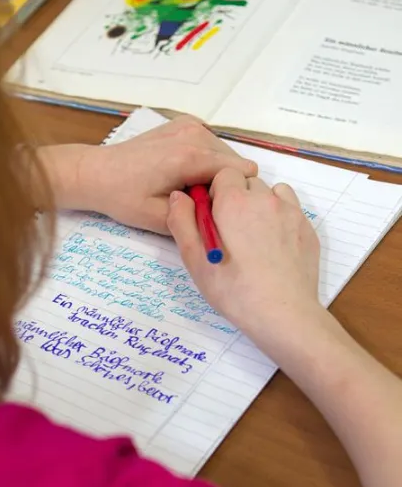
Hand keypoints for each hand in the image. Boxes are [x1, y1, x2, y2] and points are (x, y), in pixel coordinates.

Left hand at [39, 116, 256, 233]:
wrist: (96, 172)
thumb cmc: (123, 197)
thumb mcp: (161, 219)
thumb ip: (197, 217)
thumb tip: (224, 215)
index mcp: (190, 157)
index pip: (239, 173)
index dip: (231, 195)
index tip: (215, 210)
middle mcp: (194, 134)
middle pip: (233, 163)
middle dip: (222, 184)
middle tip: (196, 202)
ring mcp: (189, 124)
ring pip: (224, 154)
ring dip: (214, 173)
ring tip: (187, 189)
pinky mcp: (184, 123)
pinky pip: (210, 145)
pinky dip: (204, 161)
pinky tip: (182, 174)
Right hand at [167, 168, 321, 343]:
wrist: (282, 312)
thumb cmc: (234, 290)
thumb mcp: (195, 260)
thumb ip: (182, 222)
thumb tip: (180, 196)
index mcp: (234, 202)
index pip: (223, 174)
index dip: (216, 193)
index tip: (213, 217)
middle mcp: (264, 199)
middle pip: (247, 183)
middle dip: (237, 200)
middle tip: (232, 233)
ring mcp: (290, 212)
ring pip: (271, 193)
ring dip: (260, 206)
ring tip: (254, 238)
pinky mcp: (306, 228)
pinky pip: (291, 209)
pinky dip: (280, 218)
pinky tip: (273, 245)